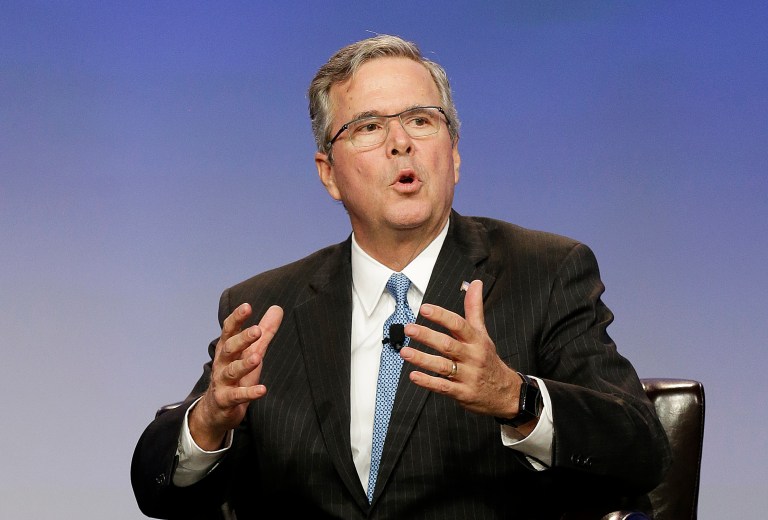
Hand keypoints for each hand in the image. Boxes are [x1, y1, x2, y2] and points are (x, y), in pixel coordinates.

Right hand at [189, 303, 283, 449]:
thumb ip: (265, 332)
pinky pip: (237, 396)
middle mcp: (221, 363)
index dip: (236, 318)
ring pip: (231, 371)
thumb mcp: (252, 351)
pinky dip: (249, 393)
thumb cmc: (237, 375)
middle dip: (242, 339)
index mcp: (227, 348)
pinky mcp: (225, 400)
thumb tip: (278, 308)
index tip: (247, 306)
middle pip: (229, 348)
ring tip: (257, 358)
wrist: (217, 409)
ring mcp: (221, 382)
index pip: (229, 330)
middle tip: (257, 330)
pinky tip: (262, 390)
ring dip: (244, 365)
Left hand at [400, 280, 521, 417]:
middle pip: (448, 345)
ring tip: (404, 352)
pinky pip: (443, 387)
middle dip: (427, 336)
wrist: (504, 392)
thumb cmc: (488, 359)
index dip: (441, 316)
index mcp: (476, 340)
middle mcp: (472, 357)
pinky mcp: (462, 393)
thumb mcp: (483, 333)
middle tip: (409, 328)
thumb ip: (474, 309)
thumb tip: (475, 284)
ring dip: (422, 359)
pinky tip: (414, 376)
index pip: (458, 325)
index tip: (424, 309)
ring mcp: (468, 376)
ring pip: (443, 366)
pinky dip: (428, 382)